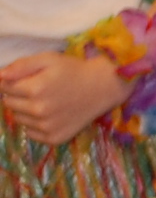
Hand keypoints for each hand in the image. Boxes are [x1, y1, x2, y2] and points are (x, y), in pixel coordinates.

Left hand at [0, 52, 128, 145]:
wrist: (104, 87)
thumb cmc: (74, 70)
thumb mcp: (48, 59)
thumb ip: (21, 66)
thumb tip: (0, 76)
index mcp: (34, 89)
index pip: (4, 87)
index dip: (14, 81)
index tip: (29, 79)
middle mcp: (39, 110)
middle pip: (8, 104)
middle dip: (17, 96)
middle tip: (38, 90)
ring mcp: (47, 127)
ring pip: (19, 119)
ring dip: (26, 110)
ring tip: (45, 102)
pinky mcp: (55, 138)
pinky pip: (31, 134)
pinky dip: (35, 126)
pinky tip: (49, 116)